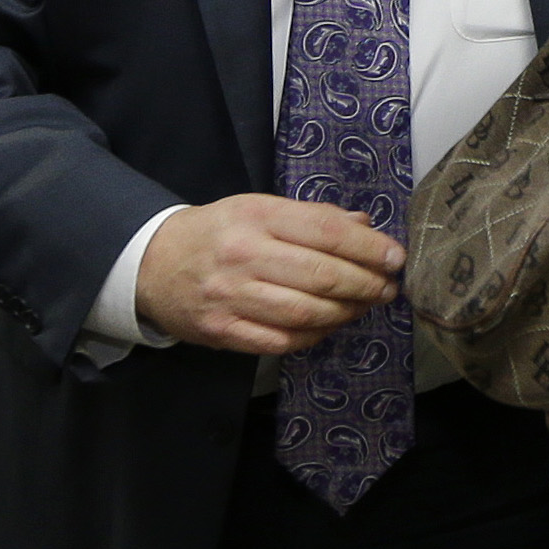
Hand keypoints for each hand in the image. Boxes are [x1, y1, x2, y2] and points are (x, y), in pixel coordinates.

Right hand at [136, 194, 402, 355]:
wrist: (152, 263)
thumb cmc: (218, 232)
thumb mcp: (259, 208)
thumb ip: (312, 217)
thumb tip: (365, 229)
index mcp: (256, 215)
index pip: (325, 231)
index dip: (368, 248)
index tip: (396, 258)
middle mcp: (243, 254)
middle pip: (321, 275)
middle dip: (365, 284)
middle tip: (387, 288)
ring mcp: (231, 296)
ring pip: (305, 313)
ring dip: (345, 313)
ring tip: (363, 307)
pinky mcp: (222, 331)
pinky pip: (282, 340)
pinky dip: (314, 335)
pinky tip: (328, 325)